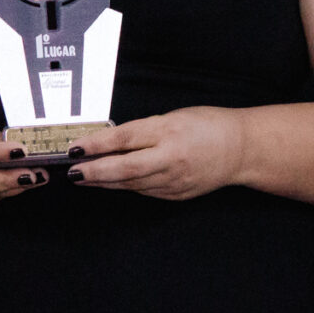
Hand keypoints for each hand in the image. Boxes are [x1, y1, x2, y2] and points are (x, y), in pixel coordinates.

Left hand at [65, 108, 245, 200]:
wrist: (241, 150)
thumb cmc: (208, 126)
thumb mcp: (174, 117)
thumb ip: (143, 131)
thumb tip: (110, 142)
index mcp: (170, 131)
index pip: (125, 138)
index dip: (97, 144)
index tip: (75, 147)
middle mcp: (171, 158)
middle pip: (125, 168)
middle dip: (94, 171)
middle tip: (72, 171)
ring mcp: (175, 180)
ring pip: (131, 184)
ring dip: (104, 181)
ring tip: (84, 177)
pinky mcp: (177, 195)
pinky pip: (145, 191)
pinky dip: (125, 186)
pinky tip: (111, 183)